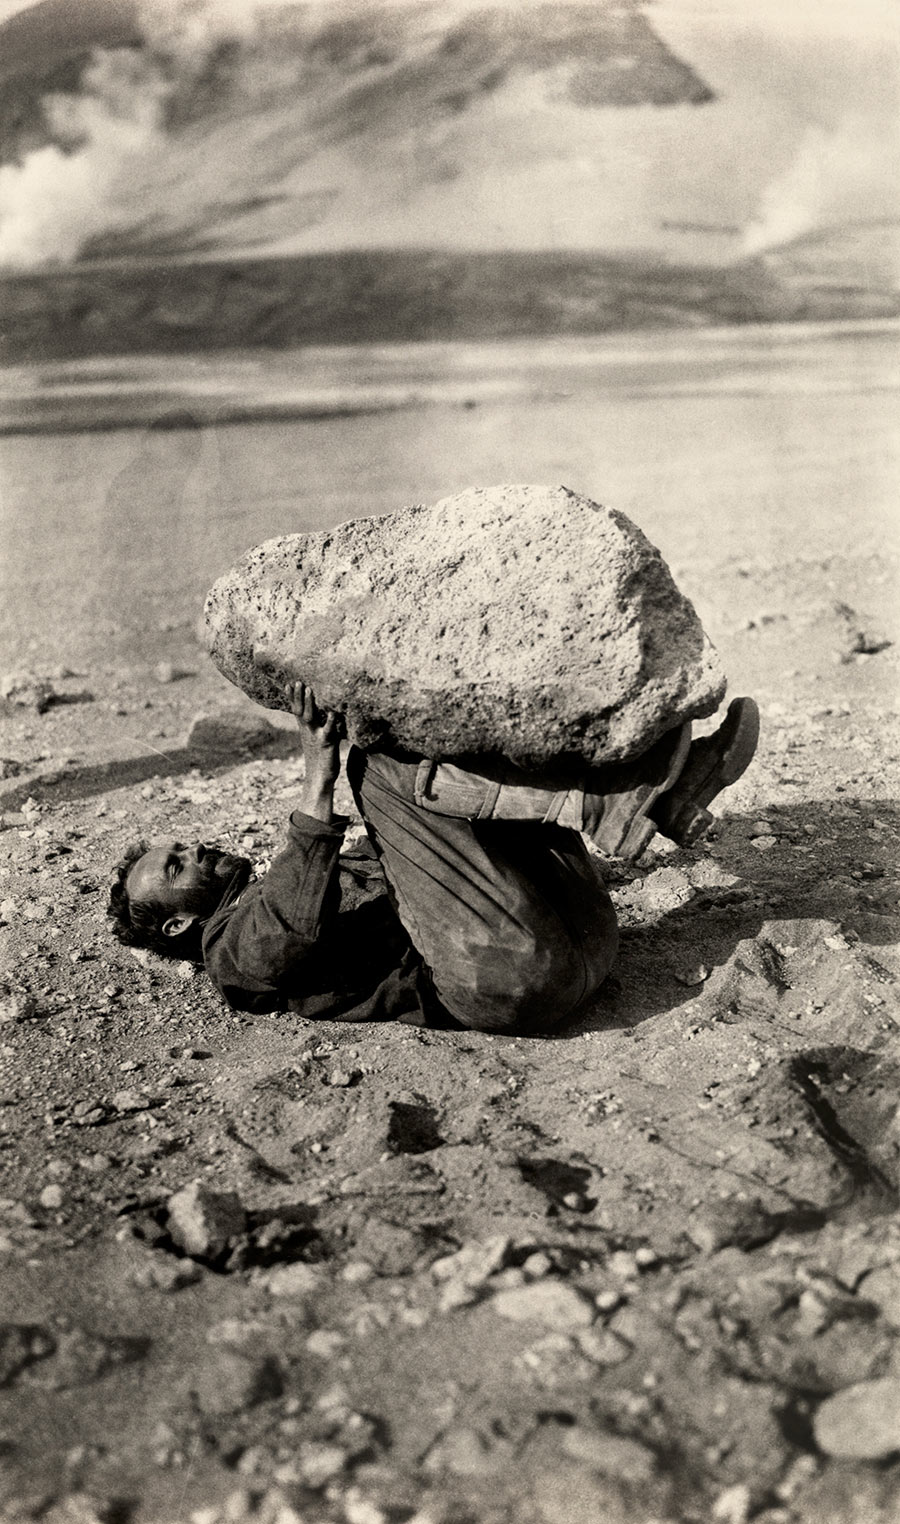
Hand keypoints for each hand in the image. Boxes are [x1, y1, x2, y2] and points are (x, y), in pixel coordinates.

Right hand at [286, 682, 341, 813]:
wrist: (320, 776)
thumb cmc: (319, 754)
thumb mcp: (314, 737)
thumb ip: (315, 724)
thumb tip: (318, 712)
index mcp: (304, 728)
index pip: (295, 709)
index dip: (291, 697)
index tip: (288, 683)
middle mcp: (308, 730)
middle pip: (300, 710)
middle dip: (298, 696)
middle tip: (297, 681)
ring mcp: (316, 736)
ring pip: (310, 717)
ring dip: (309, 703)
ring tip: (309, 690)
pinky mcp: (327, 743)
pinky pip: (329, 730)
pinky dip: (331, 721)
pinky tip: (334, 713)